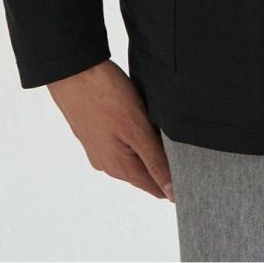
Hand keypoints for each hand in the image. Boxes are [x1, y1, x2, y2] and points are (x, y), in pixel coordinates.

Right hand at [47, 59, 175, 201]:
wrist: (73, 71)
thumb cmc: (104, 95)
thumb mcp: (138, 128)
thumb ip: (155, 161)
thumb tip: (171, 192)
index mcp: (119, 167)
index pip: (154, 187)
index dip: (173, 182)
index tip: (190, 168)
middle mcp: (107, 164)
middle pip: (143, 173)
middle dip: (161, 163)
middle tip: (179, 141)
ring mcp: (98, 149)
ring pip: (131, 157)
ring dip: (147, 149)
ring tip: (160, 128)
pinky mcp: (94, 134)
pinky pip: (120, 144)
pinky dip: (133, 138)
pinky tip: (139, 120)